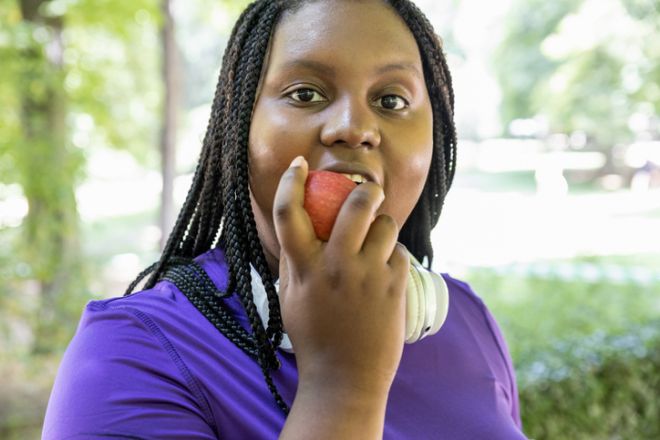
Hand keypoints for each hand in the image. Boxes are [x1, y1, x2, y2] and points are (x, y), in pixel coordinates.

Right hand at [273, 156, 408, 396]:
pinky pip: (398, 252)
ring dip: (381, 225)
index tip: (301, 165)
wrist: (345, 380)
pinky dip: (392, 255)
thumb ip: (294, 261)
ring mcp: (368, 276)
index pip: (288, 212)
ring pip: (384, 225)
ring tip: (376, 240)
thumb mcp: (290, 298)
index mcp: (303, 268)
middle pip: (354, 205)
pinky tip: (385, 270)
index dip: (291, 181)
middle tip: (367, 191)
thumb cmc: (314, 338)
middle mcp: (335, 266)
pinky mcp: (394, 287)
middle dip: (364, 190)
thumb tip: (299, 227)